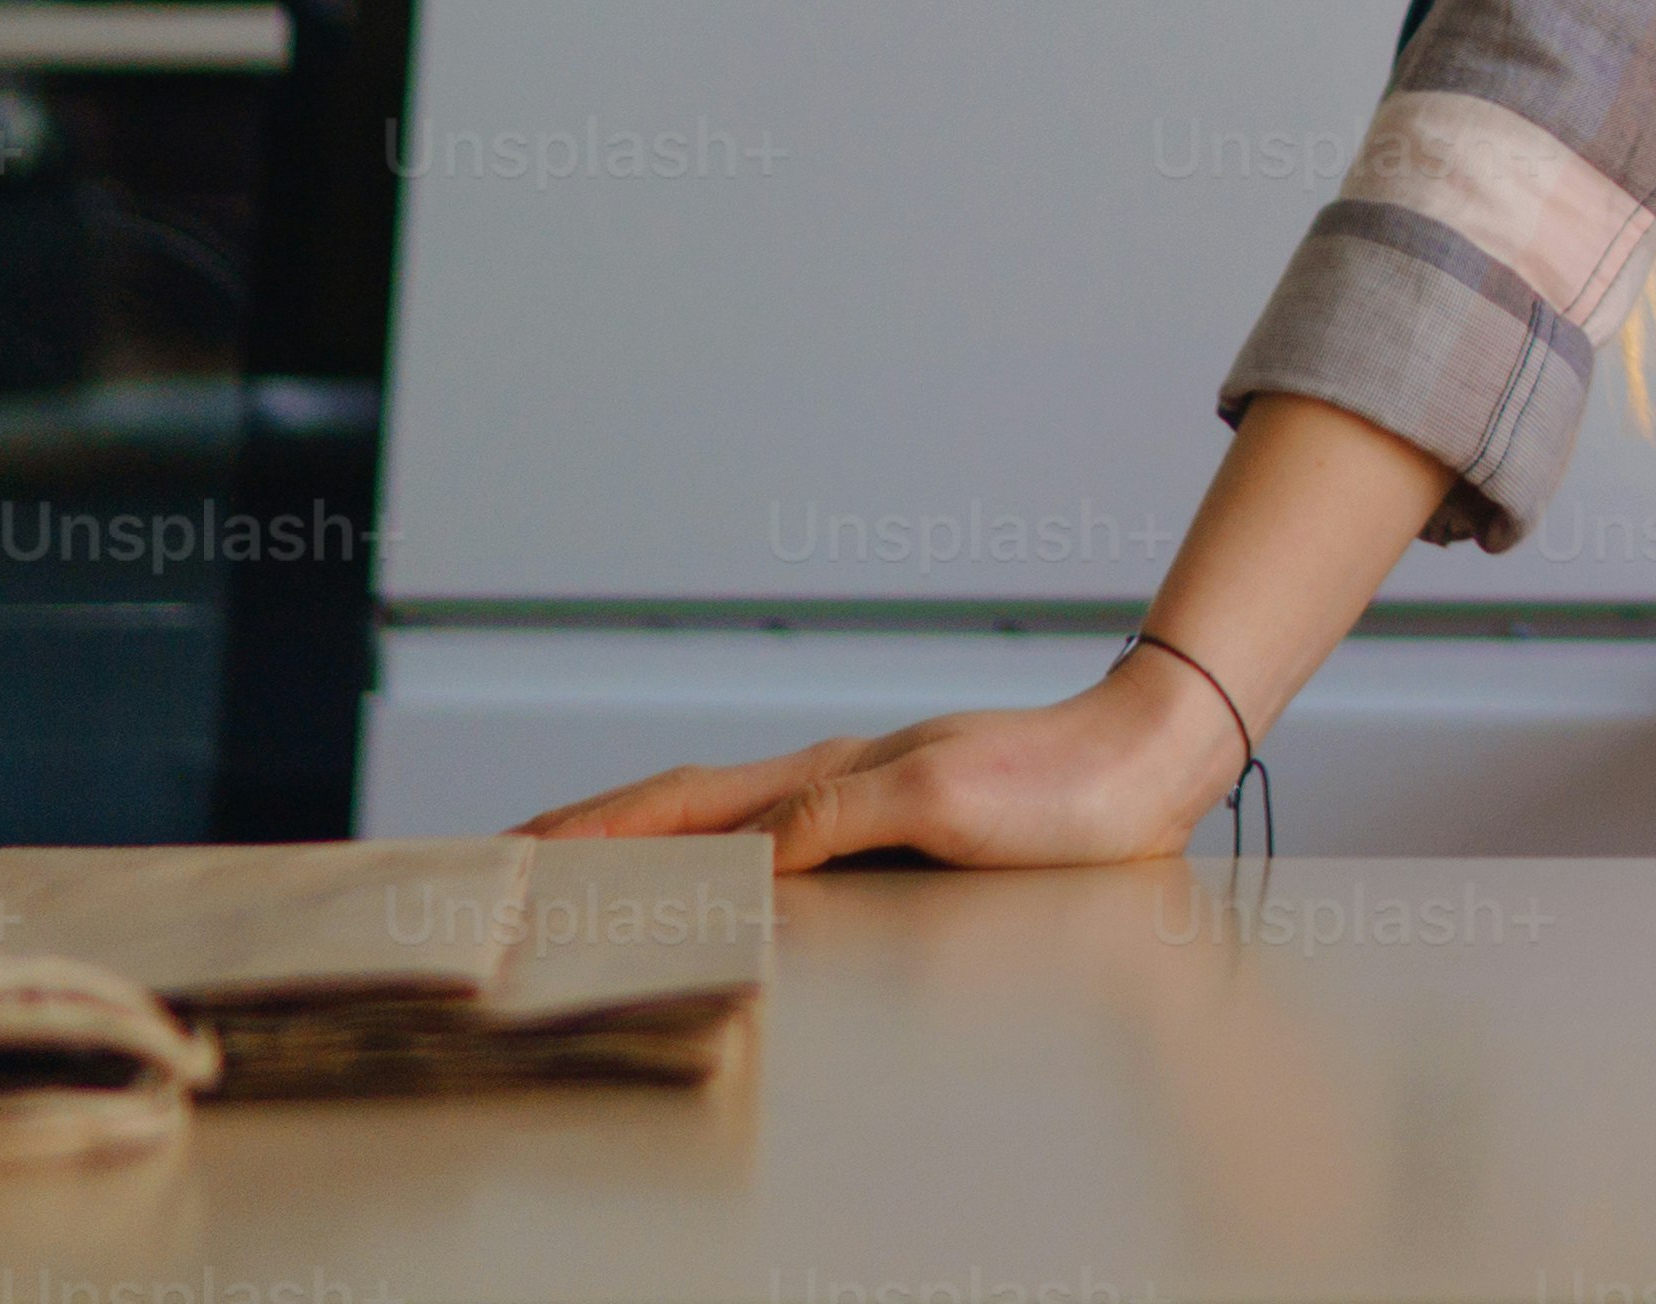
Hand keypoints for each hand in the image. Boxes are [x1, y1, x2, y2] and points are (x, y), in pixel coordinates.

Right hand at [522, 656, 1240, 870]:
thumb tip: (743, 853)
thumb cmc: (1057, 785)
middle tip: (509, 860)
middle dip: (591, 835)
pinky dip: (723, 867)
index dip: (591, 827)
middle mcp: (829, 788)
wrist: (1147, 766)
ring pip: (725, 830)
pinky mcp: (897, 836)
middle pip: (684, 811)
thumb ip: (835, 819)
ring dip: (650, 850)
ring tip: (583, 876)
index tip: (510, 846)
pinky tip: (718, 889)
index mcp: (822, 777)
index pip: (679, 804)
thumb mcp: (937, 797)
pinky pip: (778, 854)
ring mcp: (859, 808)